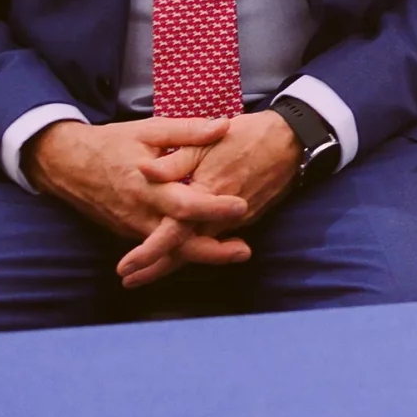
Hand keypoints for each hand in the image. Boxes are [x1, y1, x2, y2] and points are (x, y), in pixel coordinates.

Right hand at [23, 115, 250, 252]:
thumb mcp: (149, 130)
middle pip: (177, 242)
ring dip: (202, 254)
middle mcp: (139, 213)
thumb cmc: (112, 144)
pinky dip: (183, 250)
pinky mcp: (130, 232)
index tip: (241, 205)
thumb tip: (224, 126)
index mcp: (146, 186)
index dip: (211, 207)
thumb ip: (187, 131)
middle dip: (211, 251)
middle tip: (244, 252)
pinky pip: (159, 247)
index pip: (182, 204)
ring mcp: (133, 227)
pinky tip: (211, 248)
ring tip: (237, 253)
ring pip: (169, 250)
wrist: (68, 165)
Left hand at [116, 111, 302, 287]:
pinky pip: (216, 239)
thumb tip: (143, 170)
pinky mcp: (246, 218)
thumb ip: (175, 161)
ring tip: (147, 271)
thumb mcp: (207, 142)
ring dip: (173, 262)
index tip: (124, 269)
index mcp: (206, 195)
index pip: (173, 234)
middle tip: (128, 281)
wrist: (292, 139)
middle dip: (156, 269)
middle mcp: (221, 216)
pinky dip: (196, 249)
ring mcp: (235, 221)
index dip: (148, 253)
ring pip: (200, 248)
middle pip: (184, 251)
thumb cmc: (247, 136)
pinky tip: (182, 250)